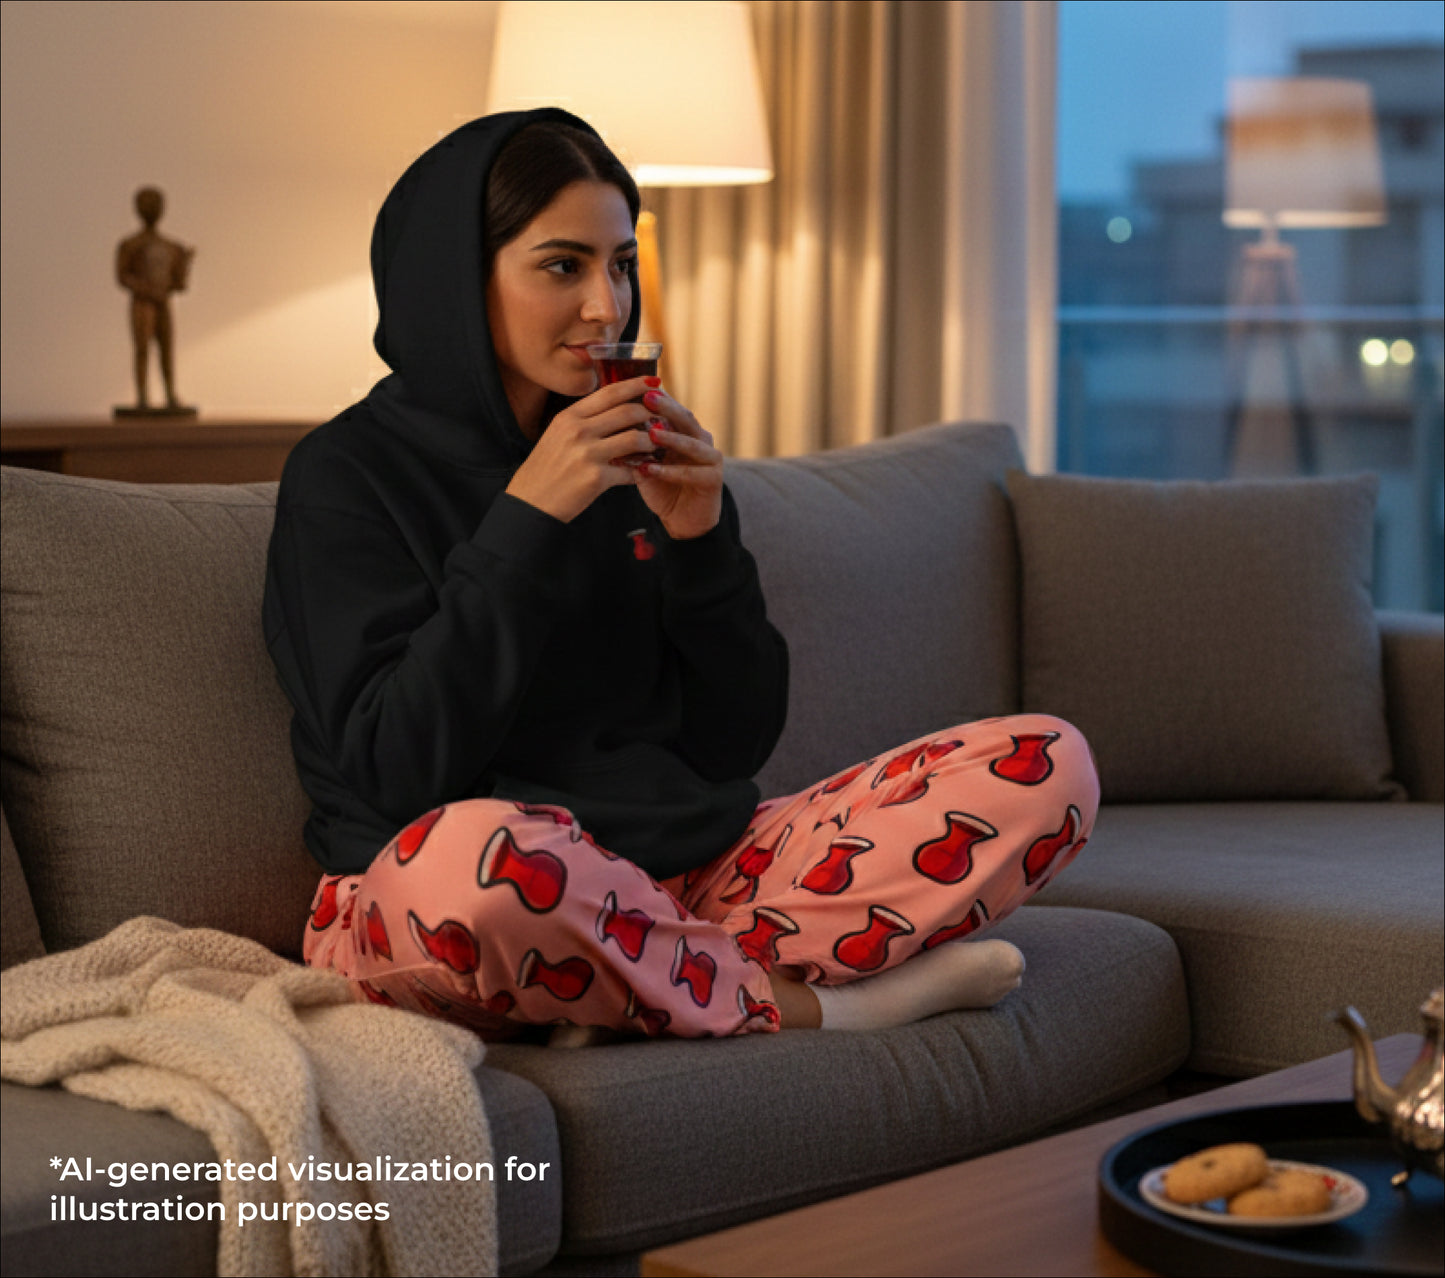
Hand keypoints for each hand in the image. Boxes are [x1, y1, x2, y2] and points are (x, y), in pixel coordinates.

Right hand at [504, 377, 654, 523]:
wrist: (531, 502)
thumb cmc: (546, 470)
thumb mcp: (557, 435)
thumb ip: (583, 421)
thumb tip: (615, 409)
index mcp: (569, 417)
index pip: (609, 392)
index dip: (636, 384)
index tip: (654, 382)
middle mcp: (578, 430)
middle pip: (627, 411)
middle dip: (651, 413)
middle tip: (662, 418)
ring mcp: (587, 453)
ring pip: (634, 438)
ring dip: (651, 441)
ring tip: (657, 445)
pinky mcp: (596, 478)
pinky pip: (630, 470)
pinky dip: (642, 470)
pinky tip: (646, 470)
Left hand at [632, 387, 723, 540]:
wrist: (682, 520)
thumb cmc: (662, 488)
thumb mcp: (644, 462)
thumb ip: (634, 445)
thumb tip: (610, 424)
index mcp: (684, 431)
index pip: (670, 408)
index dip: (653, 398)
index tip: (632, 388)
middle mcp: (700, 439)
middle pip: (684, 417)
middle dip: (666, 407)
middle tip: (647, 397)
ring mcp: (710, 457)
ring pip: (691, 442)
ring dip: (671, 437)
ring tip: (650, 433)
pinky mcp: (714, 479)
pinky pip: (690, 472)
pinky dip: (670, 471)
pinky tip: (651, 469)